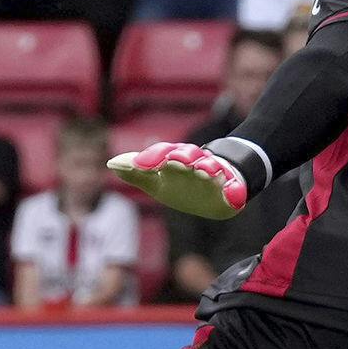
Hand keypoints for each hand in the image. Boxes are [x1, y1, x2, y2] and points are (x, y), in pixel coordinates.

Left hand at [108, 139, 246, 220]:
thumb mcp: (157, 181)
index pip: (163, 153)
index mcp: (175, 160)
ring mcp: (214, 176)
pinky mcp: (231, 191)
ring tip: (205, 169)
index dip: (152, 158)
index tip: (139, 165)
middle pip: (188, 155)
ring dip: (208, 168)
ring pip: (211, 167)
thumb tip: (112, 163)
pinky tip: (233, 194)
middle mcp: (194, 164)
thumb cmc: (182, 182)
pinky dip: (235, 191)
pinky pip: (235, 190)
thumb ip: (136, 173)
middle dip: (183, 157)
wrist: (216, 187)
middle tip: (175, 160)